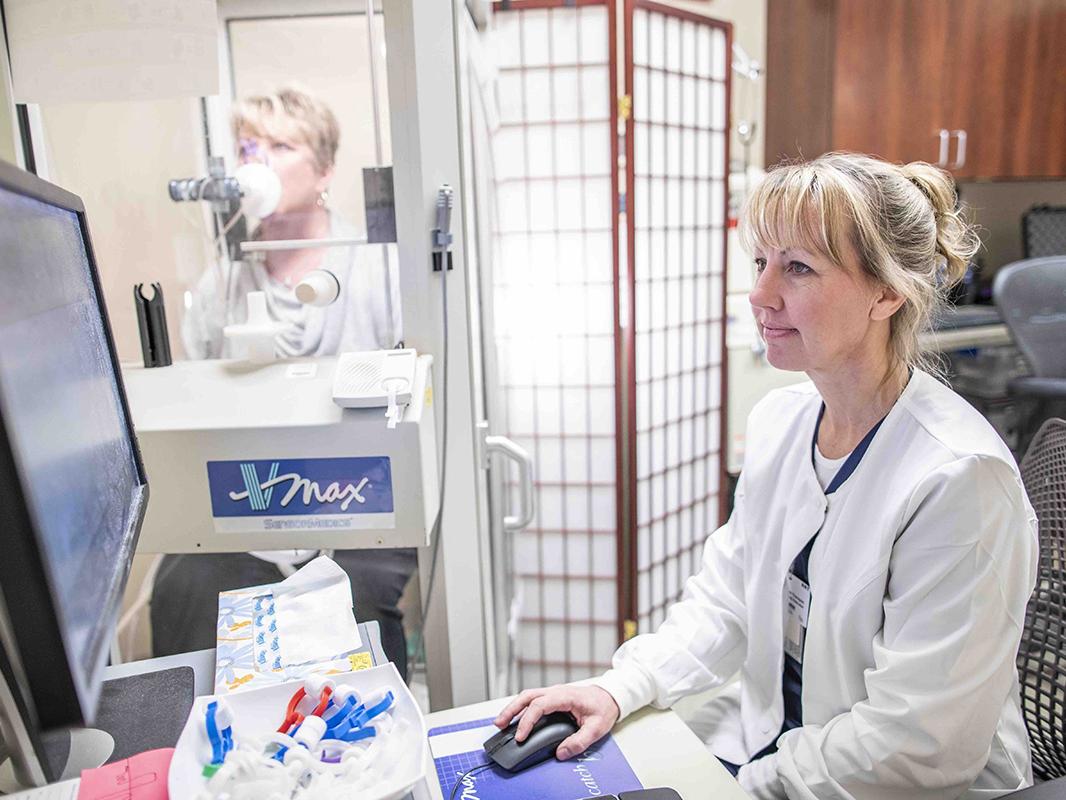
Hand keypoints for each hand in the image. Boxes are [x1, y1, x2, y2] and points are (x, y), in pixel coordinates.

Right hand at [493, 684, 620, 760]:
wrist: (610, 696)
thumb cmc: (603, 708)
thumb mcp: (596, 728)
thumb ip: (579, 742)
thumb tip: (560, 752)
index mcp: (565, 696)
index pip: (539, 705)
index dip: (527, 721)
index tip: (520, 736)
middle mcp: (556, 691)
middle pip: (527, 696)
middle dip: (511, 710)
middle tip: (499, 724)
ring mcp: (553, 693)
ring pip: (527, 696)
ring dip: (513, 708)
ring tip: (500, 722)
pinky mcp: (552, 697)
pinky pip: (532, 700)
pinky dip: (520, 708)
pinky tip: (515, 719)